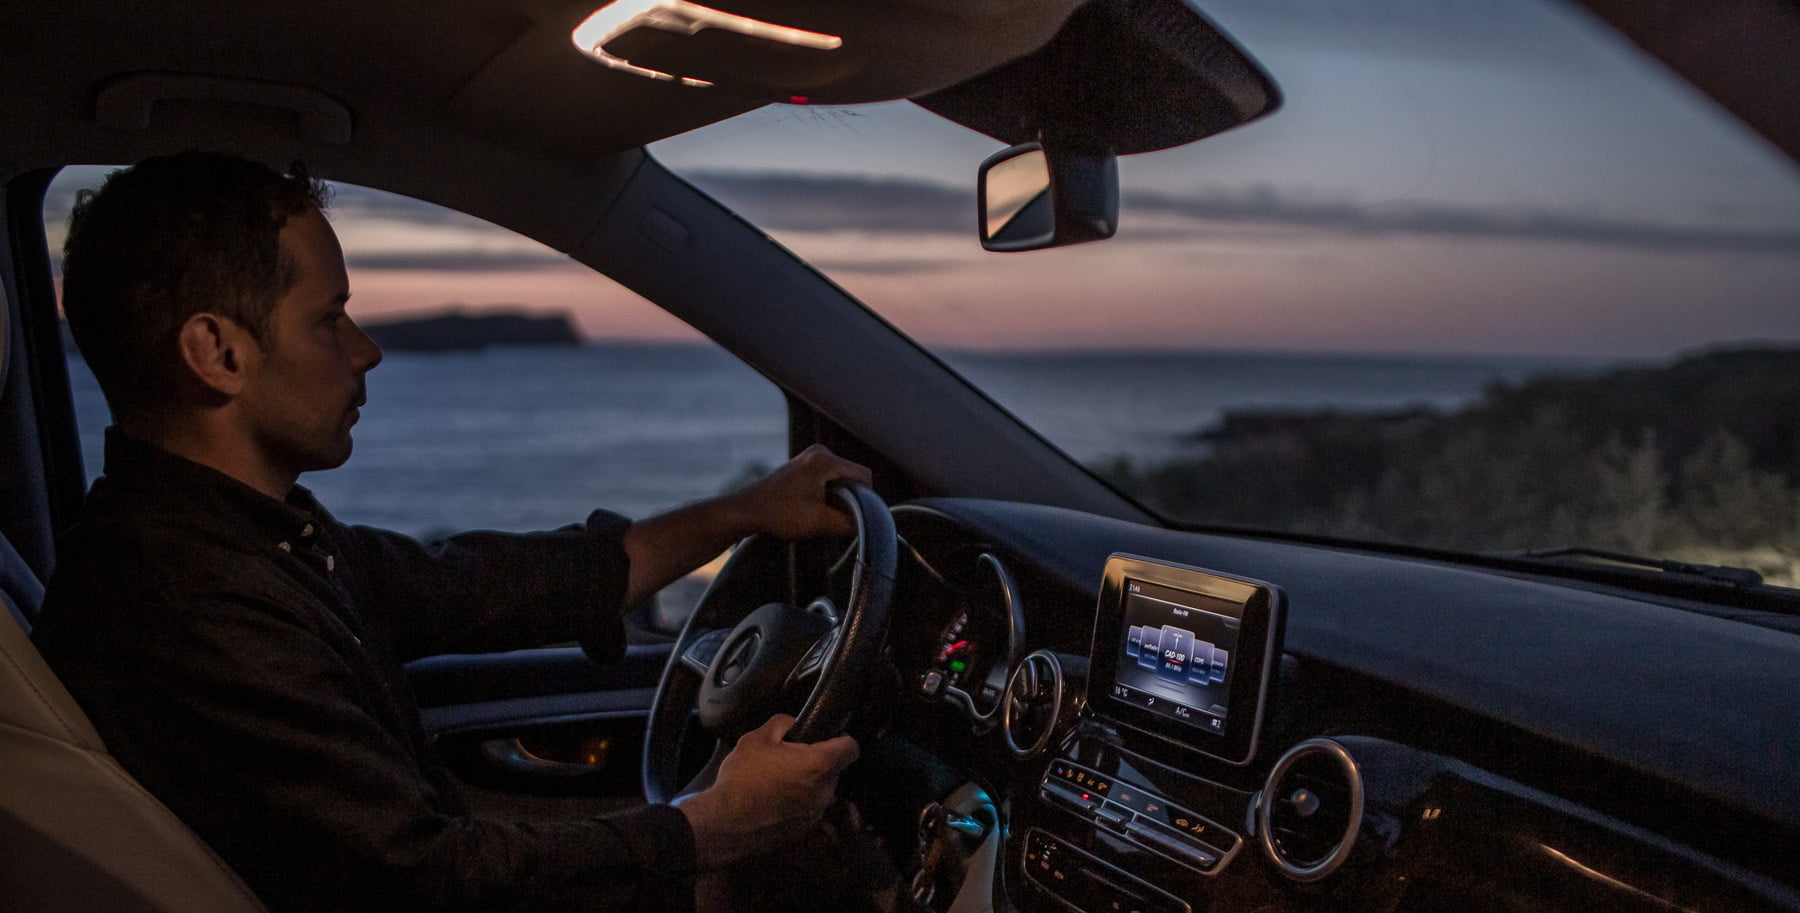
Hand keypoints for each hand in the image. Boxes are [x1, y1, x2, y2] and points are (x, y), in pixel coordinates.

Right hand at [675, 714, 860, 869]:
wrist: (725, 824)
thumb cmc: (743, 777)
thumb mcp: (758, 738)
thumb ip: (782, 723)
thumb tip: (794, 724)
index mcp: (819, 765)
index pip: (852, 747)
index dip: (840, 737)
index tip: (823, 735)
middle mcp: (825, 792)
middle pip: (834, 769)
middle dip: (817, 761)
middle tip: (790, 756)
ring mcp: (816, 814)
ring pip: (820, 789)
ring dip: (807, 782)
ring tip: (777, 780)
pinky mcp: (804, 831)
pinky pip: (808, 808)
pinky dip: (797, 801)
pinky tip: (773, 799)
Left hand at [725, 444, 872, 539]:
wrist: (746, 511)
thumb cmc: (779, 514)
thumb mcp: (819, 522)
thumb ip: (849, 523)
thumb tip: (867, 524)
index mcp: (825, 460)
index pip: (864, 476)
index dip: (865, 498)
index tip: (854, 516)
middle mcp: (820, 452)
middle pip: (852, 477)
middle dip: (849, 499)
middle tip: (832, 517)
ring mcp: (810, 457)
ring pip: (840, 480)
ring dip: (836, 499)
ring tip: (818, 513)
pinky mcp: (803, 466)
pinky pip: (827, 479)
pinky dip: (825, 495)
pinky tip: (810, 508)